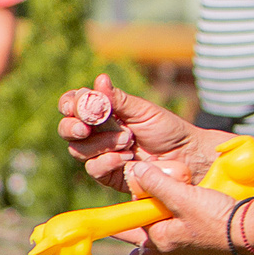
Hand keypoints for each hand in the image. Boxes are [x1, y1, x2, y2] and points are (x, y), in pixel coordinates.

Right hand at [55, 75, 218, 194]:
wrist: (187, 156)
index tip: (76, 105)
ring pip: (77, 149)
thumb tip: (100, 80)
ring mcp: (100, 154)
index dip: (70, 104)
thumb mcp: (143, 110)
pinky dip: (107, 161)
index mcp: (101, 113)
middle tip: (84, 128)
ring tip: (128, 140)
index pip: (72, 106)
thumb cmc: (167, 130)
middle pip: (66, 129)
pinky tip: (126, 158)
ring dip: (102, 143)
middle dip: (72, 127)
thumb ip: (118, 99)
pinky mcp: (107, 174)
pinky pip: (93, 168)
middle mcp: (96, 134)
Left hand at [117, 159, 241, 254]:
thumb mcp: (182, 197)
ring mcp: (186, 245)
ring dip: (151, 227)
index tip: (99, 223)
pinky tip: (171, 225)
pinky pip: (179, 232)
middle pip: (142, 238)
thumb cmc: (217, 218)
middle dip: (131, 232)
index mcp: (160, 240)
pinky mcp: (201, 238)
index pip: (126, 232)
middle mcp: (170, 247)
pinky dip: (171, 226)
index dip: (114, 223)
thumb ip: (157, 184)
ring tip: (137, 230)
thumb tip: (135, 172)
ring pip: (160, 236)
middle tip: (116, 229)